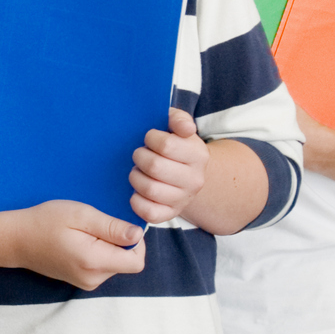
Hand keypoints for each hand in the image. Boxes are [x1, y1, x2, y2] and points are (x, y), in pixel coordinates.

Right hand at [0, 200, 144, 289]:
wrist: (16, 240)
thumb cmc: (45, 222)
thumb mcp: (81, 215)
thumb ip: (112, 227)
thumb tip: (138, 235)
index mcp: (95, 261)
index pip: (137, 261)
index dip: (136, 242)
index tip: (117, 225)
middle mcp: (93, 278)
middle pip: (127, 263)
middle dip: (120, 243)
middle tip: (95, 226)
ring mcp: (86, 283)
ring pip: (115, 264)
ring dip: (108, 247)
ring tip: (83, 232)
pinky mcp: (81, 281)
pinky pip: (102, 267)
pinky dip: (98, 253)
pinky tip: (79, 241)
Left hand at [130, 108, 210, 224]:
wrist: (186, 174)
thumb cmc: (175, 145)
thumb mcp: (178, 126)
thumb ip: (179, 119)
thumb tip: (186, 128)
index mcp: (198, 155)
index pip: (166, 145)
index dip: (150, 139)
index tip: (149, 139)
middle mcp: (195, 180)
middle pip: (155, 167)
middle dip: (140, 157)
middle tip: (139, 155)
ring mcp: (183, 199)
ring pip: (150, 189)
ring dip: (136, 177)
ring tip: (138, 171)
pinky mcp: (171, 214)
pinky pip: (149, 212)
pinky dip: (137, 201)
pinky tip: (137, 191)